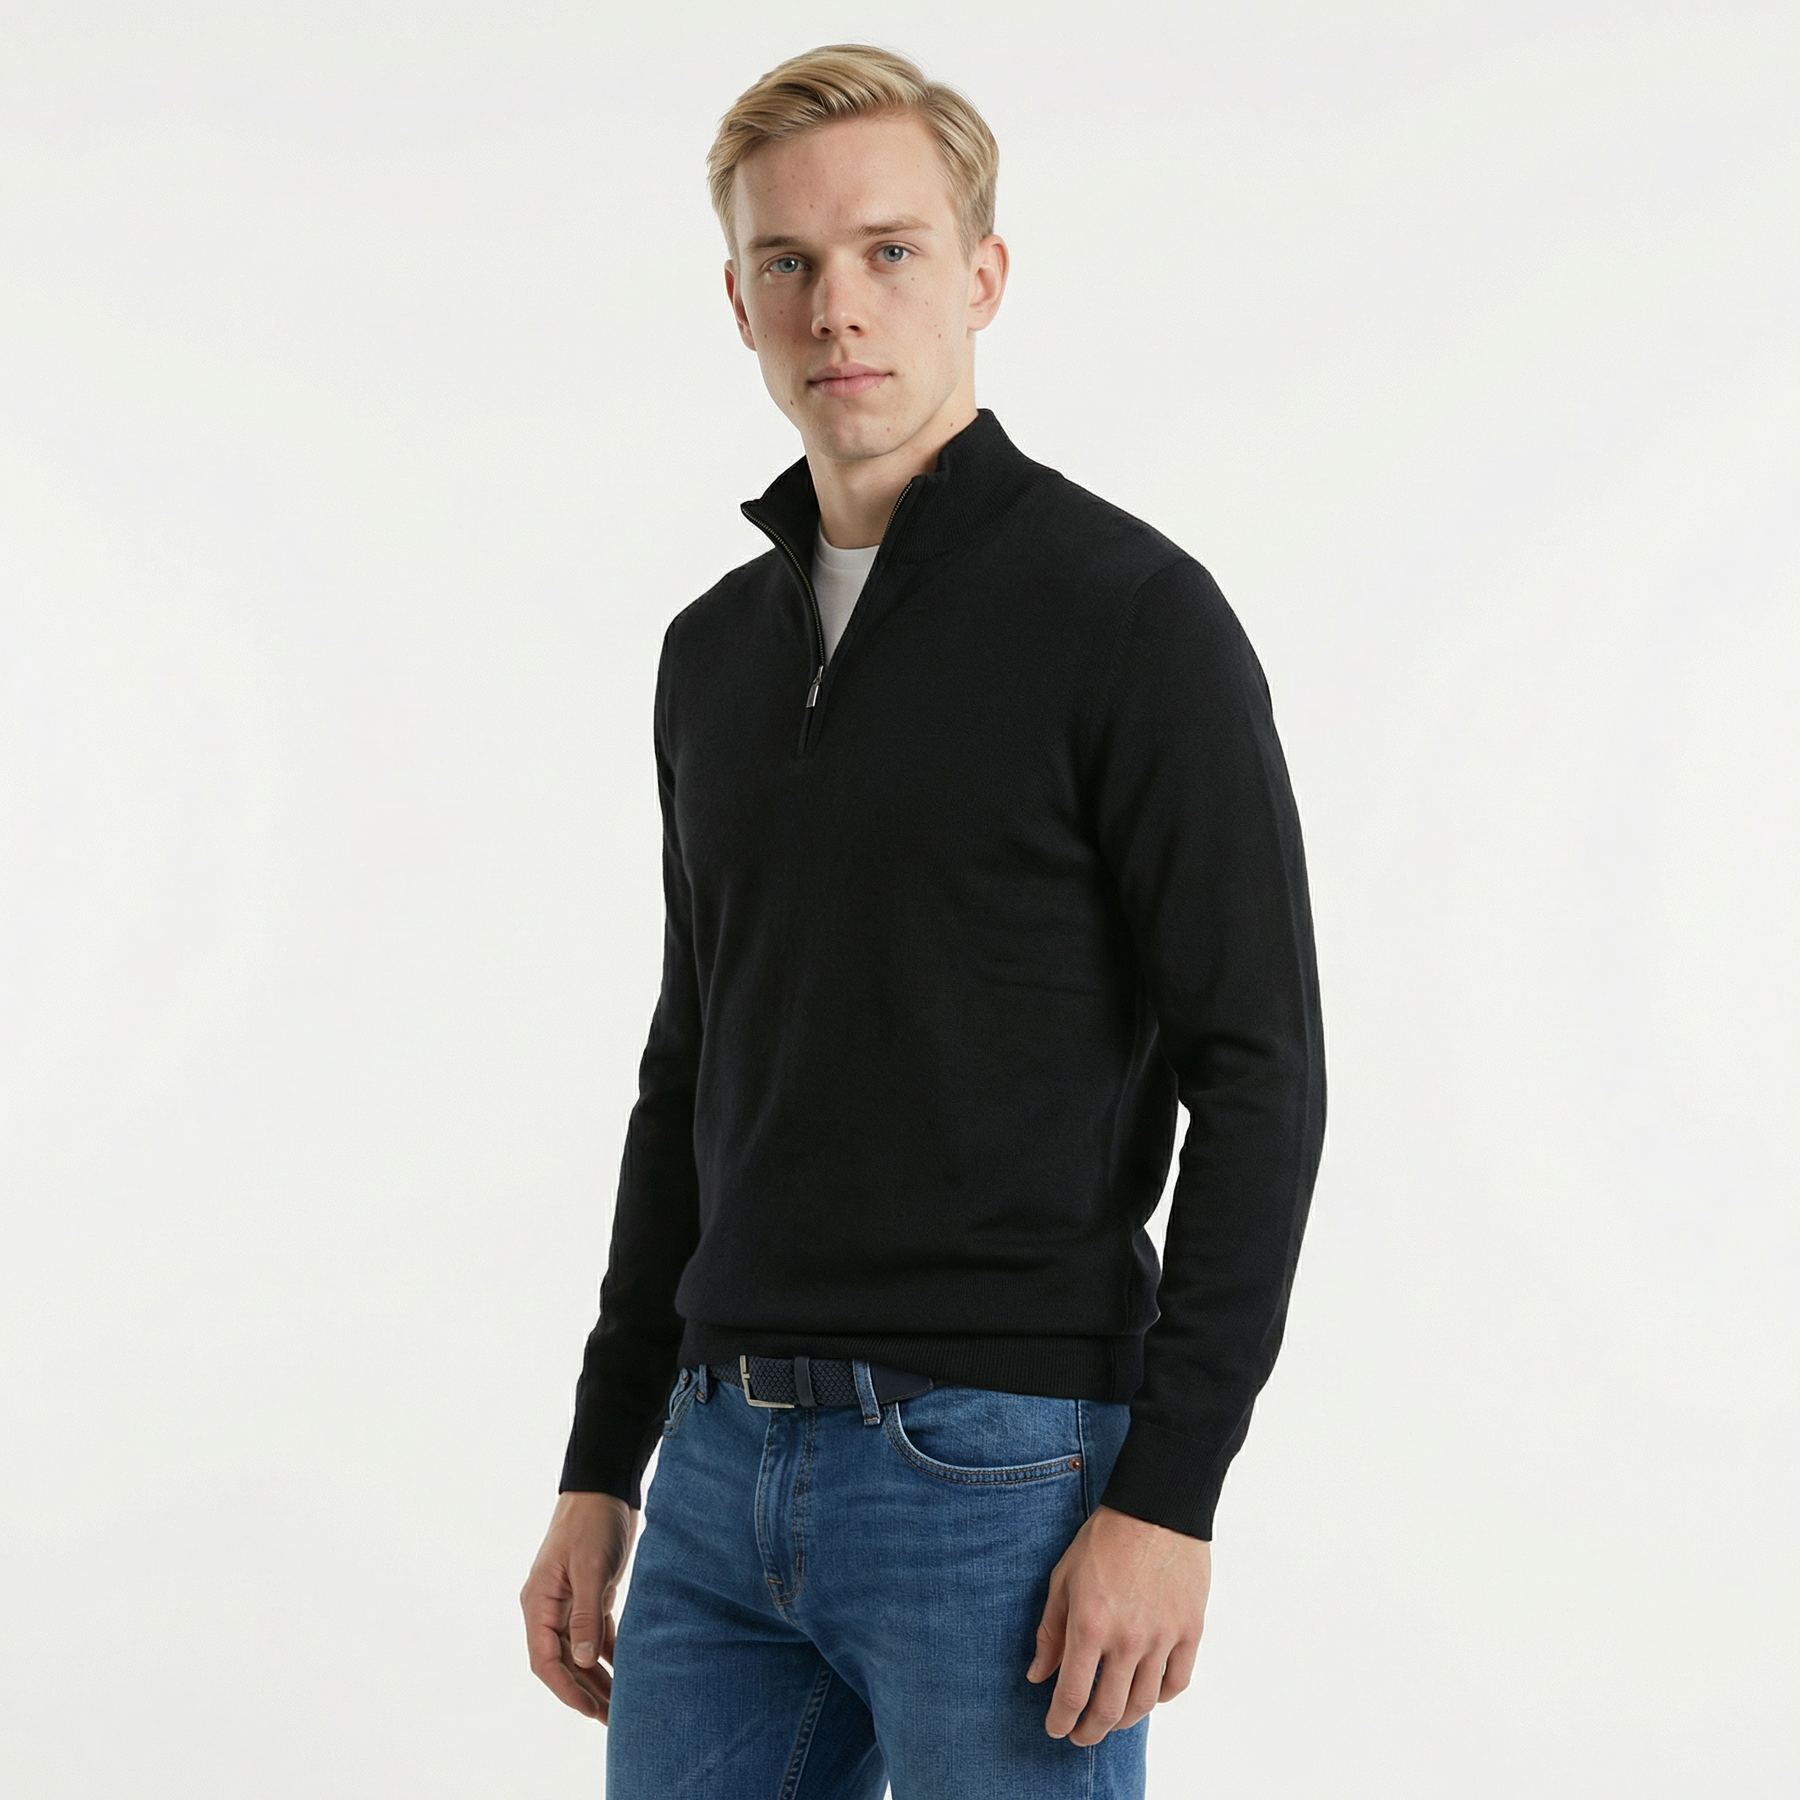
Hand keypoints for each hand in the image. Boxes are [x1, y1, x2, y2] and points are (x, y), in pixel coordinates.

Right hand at [521, 1491, 638, 1721]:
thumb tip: (582, 1660)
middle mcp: (550, 1607)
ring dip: (598, 1678)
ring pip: (580, 1652)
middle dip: (584, 1692)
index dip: (565, 1689)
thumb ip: (586, 1614)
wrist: (605, 1487)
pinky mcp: (591, 1594)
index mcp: (539, 1602)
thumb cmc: (592, 1522)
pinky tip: (628, 1672)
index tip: (589, 1711)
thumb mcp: (590, 1568)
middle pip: (563, 1662)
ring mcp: (570, 1602)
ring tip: (621, 1706)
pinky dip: (610, 1653)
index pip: (545, 1659)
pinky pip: (596, 1633)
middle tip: (611, 1719)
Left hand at [1026, 1502, 1210, 1744]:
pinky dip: (1161, 1697)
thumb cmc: (1105, 1538)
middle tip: (1080, 1734)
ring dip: (1124, 1720)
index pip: (1073, 1694)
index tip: (1055, 1728)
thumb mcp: (1064, 1578)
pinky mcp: (1190, 1631)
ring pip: (1144, 1703)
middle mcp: (1127, 1640)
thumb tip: (1038, 1674)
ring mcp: (1162, 1638)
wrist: (1157, 1508)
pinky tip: (1147, 1694)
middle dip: (1090, 1731)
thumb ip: (1050, 1630)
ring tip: (1111, 1719)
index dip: (1061, 1720)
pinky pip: (1177, 1682)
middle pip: (1109, 1709)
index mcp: (1089, 1625)